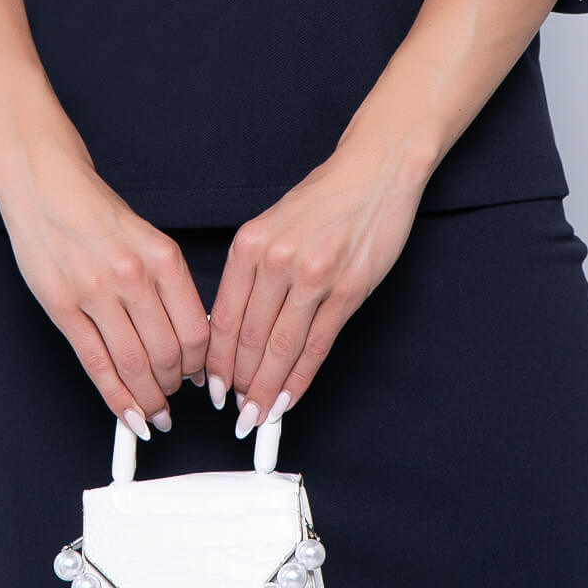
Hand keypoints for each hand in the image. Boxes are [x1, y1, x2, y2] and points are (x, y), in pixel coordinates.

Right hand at [0, 132, 209, 438]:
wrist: (43, 181)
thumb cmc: (94, 209)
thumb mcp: (146, 237)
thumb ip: (167, 283)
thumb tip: (190, 335)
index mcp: (162, 255)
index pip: (196, 330)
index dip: (201, 365)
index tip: (201, 378)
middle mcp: (132, 275)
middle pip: (168, 355)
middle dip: (175, 386)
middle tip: (174, 395)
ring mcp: (94, 292)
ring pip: (133, 365)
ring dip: (148, 399)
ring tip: (153, 410)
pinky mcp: (61, 306)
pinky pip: (95, 364)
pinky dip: (114, 398)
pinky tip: (126, 414)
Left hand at [204, 137, 425, 436]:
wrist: (374, 172)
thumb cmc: (325, 198)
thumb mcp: (273, 225)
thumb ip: (253, 270)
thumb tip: (234, 326)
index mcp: (250, 243)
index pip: (223, 317)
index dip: (217, 361)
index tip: (212, 387)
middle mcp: (276, 260)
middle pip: (250, 339)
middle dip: (240, 384)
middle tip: (235, 413)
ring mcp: (313, 277)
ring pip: (281, 348)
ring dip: (267, 389)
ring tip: (258, 415)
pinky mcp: (347, 291)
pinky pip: (317, 346)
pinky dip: (300, 379)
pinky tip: (290, 398)